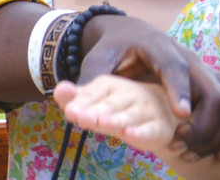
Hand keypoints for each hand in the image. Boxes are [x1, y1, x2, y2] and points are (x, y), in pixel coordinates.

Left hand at [53, 75, 179, 152]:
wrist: (161, 109)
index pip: (94, 93)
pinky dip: (141, 132)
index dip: (81, 102)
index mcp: (110, 84)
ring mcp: (145, 109)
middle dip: (95, 112)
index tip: (70, 111)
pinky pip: (150, 129)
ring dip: (115, 120)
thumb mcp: (98, 101)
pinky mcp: (159, 126)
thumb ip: (77, 98)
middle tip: (80, 117)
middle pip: (109, 104)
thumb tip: (58, 90)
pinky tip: (129, 134)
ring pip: (129, 115)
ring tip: (101, 123)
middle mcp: (128, 93)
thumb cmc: (121, 104)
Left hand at [78, 15, 219, 160]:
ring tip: (192, 154)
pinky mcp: (213, 84)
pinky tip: (219, 156)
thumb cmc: (112, 49)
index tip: (180, 114)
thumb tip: (64, 97)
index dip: (179, 90)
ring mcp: (203, 70)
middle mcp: (187, 56)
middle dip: (203, 119)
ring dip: (216, 131)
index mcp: (158, 46)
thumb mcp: (96, 62)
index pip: (174, 65)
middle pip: (210, 86)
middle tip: (181, 144)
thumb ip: (86, 81)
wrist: (129, 32)